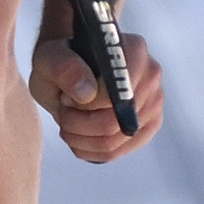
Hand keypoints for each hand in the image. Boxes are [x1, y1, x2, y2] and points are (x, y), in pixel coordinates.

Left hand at [33, 22, 160, 162]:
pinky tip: (77, 134)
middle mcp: (151, 77)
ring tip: (69, 119)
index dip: (87, 105)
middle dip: (80, 123)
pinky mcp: (147, 128)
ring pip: (114, 142)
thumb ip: (64, 68)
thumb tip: (87, 93)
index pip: (119, 92)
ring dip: (81, 137)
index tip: (68, 98)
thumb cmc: (62, 62)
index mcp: (134, 50)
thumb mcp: (50, 58)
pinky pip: (116, 152)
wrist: (71, 72)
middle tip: (64, 109)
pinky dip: (89, 149)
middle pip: (116, 122)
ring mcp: (153, 104)